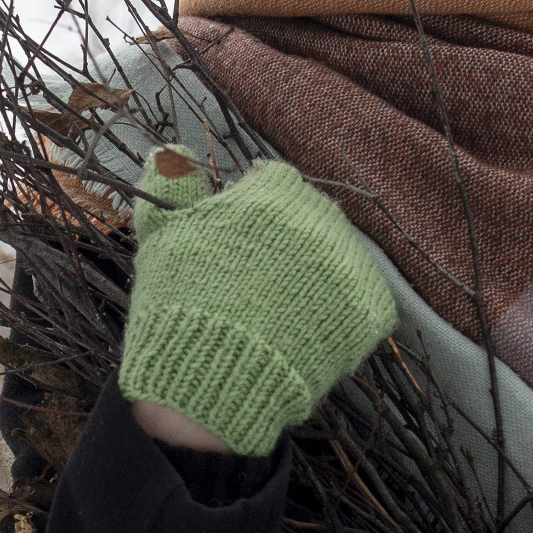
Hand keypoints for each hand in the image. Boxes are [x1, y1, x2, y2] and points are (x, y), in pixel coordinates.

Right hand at [119, 147, 395, 455]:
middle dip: (285, 242)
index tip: (234, 242)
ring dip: (313, 276)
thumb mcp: (161, 235)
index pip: (273, 183)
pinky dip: (337, 314)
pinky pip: (360, 302)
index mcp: (276, 192)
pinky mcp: (371, 313)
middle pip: (309, 218)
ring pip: (335, 258)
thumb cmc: (179, 303)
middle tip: (255, 282)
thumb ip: (171, 185)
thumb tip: (173, 152)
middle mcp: (323, 220)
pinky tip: (303, 332)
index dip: (251, 211)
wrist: (211, 380)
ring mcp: (351, 267)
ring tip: (277, 312)